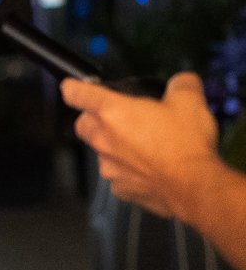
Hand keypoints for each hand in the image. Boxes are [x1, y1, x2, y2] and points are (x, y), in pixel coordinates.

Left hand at [61, 72, 220, 219]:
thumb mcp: (189, 101)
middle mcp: (103, 138)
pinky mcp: (119, 188)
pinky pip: (118, 174)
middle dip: (95, 119)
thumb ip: (180, 84)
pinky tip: (151, 167)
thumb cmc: (186, 144)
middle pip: (84, 124)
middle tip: (121, 118)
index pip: (76, 93)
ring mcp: (109, 165)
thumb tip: (181, 82)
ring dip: (115, 146)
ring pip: (100, 151)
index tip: (73, 88)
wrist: (195, 186)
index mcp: (112, 111)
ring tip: (144, 145)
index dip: (74, 88)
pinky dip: (129, 170)